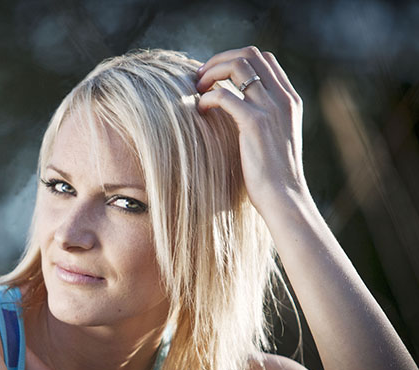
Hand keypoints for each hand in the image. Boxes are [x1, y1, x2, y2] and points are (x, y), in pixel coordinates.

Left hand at [195, 46, 307, 214]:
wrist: (284, 198)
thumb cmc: (273, 175)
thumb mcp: (274, 139)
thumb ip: (263, 118)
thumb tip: (235, 109)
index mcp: (290, 99)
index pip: (263, 59)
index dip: (234, 60)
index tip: (215, 75)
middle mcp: (283, 98)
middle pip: (249, 54)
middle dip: (219, 60)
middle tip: (200, 77)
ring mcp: (271, 108)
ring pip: (237, 66)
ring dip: (211, 72)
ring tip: (197, 88)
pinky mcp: (255, 123)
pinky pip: (224, 95)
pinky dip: (207, 97)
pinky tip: (200, 110)